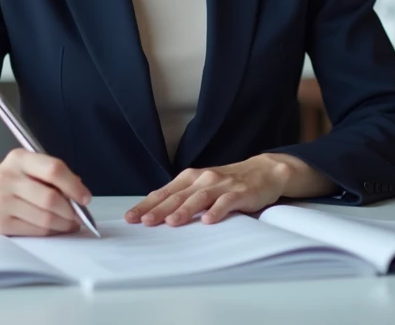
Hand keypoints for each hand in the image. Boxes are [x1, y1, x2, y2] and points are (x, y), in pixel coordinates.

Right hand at [0, 149, 92, 235]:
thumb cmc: (11, 178)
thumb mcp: (28, 166)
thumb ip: (53, 175)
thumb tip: (80, 192)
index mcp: (19, 158)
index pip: (53, 169)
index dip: (74, 185)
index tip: (85, 198)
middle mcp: (7, 178)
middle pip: (50, 198)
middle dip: (71, 210)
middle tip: (80, 215)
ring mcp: (1, 202)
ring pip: (45, 218)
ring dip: (64, 224)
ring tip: (71, 223)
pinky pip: (35, 231)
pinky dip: (51, 231)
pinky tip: (55, 228)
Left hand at [125, 154, 300, 226]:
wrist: (264, 172)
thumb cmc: (228, 183)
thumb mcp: (203, 186)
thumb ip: (183, 196)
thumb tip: (156, 211)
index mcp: (191, 178)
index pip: (164, 192)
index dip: (147, 204)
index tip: (131, 217)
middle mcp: (203, 179)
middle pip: (177, 195)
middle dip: (159, 208)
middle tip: (144, 222)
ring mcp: (222, 185)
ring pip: (199, 197)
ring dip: (184, 210)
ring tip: (171, 222)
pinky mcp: (240, 193)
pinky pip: (226, 202)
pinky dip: (216, 211)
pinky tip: (207, 221)